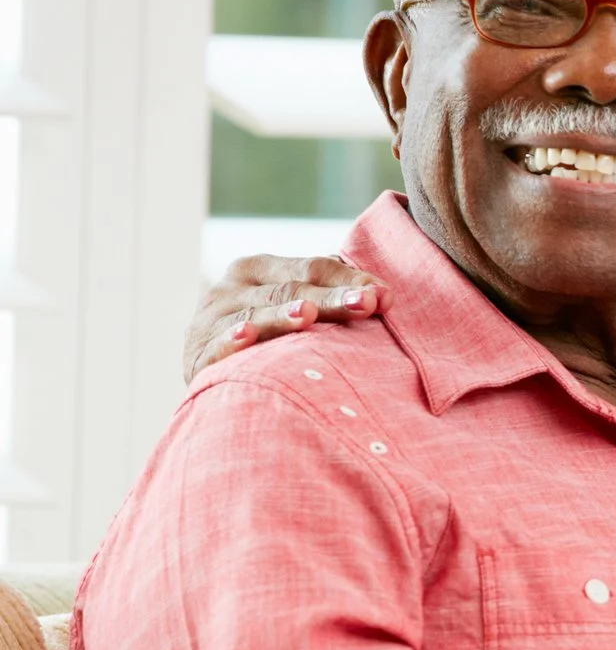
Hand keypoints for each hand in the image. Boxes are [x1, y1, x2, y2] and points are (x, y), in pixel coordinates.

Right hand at [185, 254, 389, 382]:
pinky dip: (230, 342)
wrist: (216, 382)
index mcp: (258, 269)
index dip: (348, 280)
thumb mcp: (294, 308)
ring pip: (254, 314)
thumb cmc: (269, 340)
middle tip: (366, 304)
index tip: (385, 296)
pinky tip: (246, 336)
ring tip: (307, 315)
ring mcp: (210, 321)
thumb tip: (382, 293)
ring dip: (281, 314)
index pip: (311, 268)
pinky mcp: (196, 357)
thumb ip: (330, 294)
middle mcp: (230, 288)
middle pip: (289, 290)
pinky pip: (215, 349)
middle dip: (330, 298)